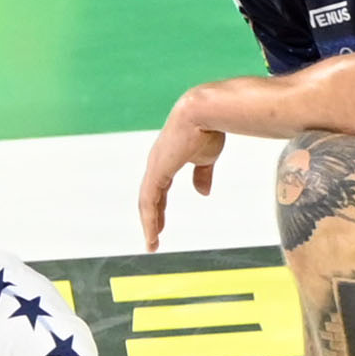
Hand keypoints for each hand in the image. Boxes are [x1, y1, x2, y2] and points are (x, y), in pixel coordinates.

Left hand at [137, 104, 223, 251]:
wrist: (204, 112)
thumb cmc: (207, 129)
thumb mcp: (205, 157)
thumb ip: (201, 174)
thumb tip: (202, 193)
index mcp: (166, 161)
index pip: (158, 190)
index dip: (159, 208)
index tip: (161, 224)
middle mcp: (156, 164)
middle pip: (149, 198)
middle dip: (152, 219)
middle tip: (153, 239)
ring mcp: (155, 167)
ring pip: (147, 202)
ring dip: (149, 223)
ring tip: (152, 243)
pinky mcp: (157, 170)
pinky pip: (149, 199)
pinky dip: (150, 217)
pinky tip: (152, 230)